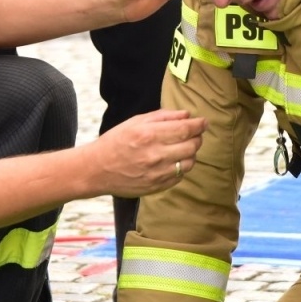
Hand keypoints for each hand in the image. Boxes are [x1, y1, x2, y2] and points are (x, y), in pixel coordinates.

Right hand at [84, 110, 204, 198]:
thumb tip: (186, 114)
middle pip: (192, 146)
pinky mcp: (157, 187)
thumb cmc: (116, 142)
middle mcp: (155, 155)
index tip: (204, 122)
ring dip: (191, 153)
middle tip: (194, 134)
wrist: (97, 170)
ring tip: (183, 147)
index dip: (199, 125)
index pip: (185, 129)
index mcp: (149, 135)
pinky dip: (181, 167)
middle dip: (197, 138)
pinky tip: (173, 161)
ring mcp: (157, 173)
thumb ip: (162, 117)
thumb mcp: (135, 122)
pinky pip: (180, 176)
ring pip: (190, 163)